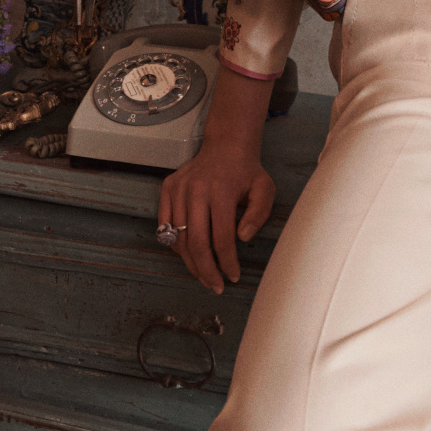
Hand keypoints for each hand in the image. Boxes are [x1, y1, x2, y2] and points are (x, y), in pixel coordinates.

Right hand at [158, 135, 275, 294]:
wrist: (226, 145)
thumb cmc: (246, 171)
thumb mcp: (265, 189)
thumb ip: (259, 215)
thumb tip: (241, 238)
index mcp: (220, 191)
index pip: (221, 238)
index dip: (227, 263)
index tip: (233, 276)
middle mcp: (195, 190)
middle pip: (196, 243)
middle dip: (206, 270)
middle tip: (215, 286)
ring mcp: (177, 189)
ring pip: (178, 238)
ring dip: (190, 263)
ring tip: (203, 276)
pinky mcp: (167, 188)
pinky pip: (165, 226)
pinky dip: (176, 245)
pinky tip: (189, 255)